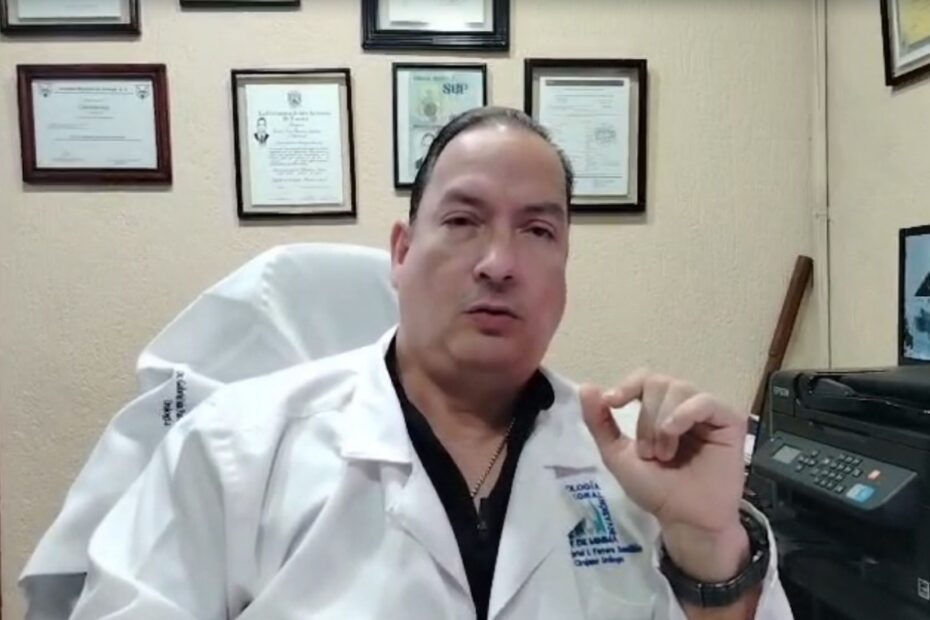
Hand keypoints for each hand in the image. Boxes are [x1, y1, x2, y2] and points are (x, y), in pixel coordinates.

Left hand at [580, 369, 749, 581]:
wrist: (685, 519)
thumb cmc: (656, 490)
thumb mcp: (618, 455)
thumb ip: (600, 423)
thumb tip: (586, 387)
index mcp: (660, 410)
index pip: (644, 379)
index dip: (627, 385)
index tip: (611, 402)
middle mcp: (684, 406)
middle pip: (657, 383)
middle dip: (645, 418)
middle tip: (649, 454)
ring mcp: (708, 412)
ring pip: (678, 389)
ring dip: (661, 424)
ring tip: (665, 455)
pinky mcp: (730, 421)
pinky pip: (703, 401)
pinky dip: (682, 415)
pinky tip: (673, 433)